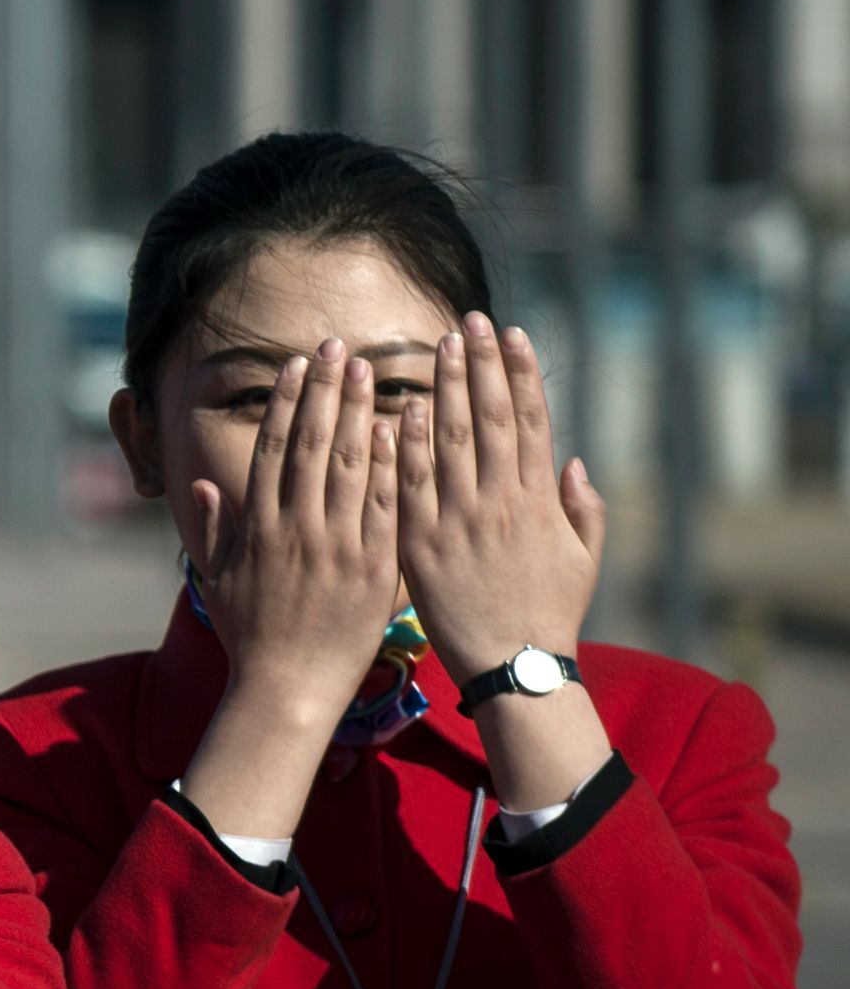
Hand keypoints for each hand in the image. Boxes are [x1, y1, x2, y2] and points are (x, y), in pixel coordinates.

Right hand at [176, 338, 405, 841]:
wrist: (288, 686)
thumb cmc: (252, 635)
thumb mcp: (217, 579)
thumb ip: (213, 529)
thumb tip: (202, 485)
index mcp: (259, 527)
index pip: (272, 449)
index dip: (286, 404)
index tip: (298, 367)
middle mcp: (296, 527)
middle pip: (312, 444)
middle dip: (326, 391)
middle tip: (339, 347)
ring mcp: (336, 545)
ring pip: (350, 464)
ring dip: (360, 412)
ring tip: (370, 371)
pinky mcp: (372, 566)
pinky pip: (384, 505)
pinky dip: (392, 465)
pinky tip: (400, 428)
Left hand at [396, 315, 612, 811]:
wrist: (514, 667)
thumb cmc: (549, 614)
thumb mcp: (585, 559)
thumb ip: (583, 509)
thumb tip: (574, 462)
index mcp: (541, 500)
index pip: (533, 420)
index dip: (522, 373)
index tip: (513, 333)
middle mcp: (502, 501)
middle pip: (492, 417)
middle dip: (481, 364)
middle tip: (470, 320)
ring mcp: (460, 520)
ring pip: (453, 441)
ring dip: (446, 389)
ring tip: (437, 346)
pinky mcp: (422, 544)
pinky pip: (412, 486)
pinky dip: (410, 446)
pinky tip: (404, 409)